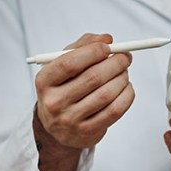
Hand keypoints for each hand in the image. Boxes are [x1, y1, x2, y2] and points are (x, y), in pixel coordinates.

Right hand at [33, 33, 134, 170]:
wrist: (56, 128)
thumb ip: (83, 46)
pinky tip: (126, 88)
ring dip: (122, 78)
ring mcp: (70, 120)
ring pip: (106, 94)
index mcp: (44, 81)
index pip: (70, 63)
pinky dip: (127, 96)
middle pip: (92, 78)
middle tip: (125, 57)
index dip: (93, 52)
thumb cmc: (63, 88)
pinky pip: (114, 111)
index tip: (108, 47)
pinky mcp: (87, 132)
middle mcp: (54, 102)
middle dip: (115, 63)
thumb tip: (107, 38)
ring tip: (124, 72)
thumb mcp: (63, 65)